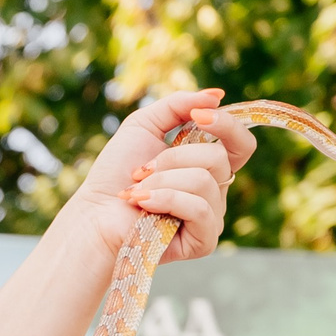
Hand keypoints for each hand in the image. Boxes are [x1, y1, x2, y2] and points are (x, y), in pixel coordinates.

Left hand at [62, 86, 258, 265]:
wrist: (94, 212)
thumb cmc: (116, 173)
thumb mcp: (144, 125)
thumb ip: (178, 105)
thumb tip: (217, 95)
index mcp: (207, 165)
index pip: (241, 144)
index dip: (227, 125)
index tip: (197, 116)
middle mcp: (215, 190)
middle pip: (219, 158)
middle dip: (173, 158)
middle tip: (142, 170)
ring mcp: (212, 217)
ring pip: (205, 181)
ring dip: (161, 181)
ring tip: (137, 192)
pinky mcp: (204, 241)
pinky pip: (200, 209)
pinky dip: (166, 200)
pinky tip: (144, 204)